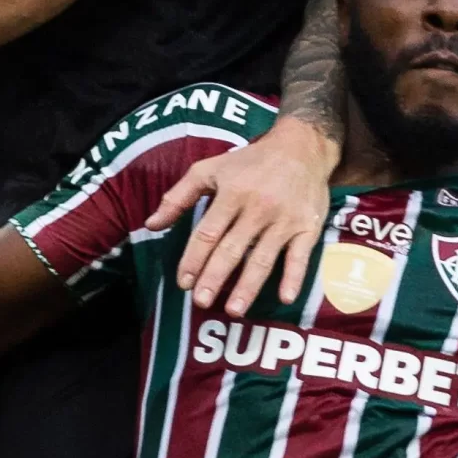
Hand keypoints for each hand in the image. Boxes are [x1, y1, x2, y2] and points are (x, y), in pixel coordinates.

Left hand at [145, 117, 339, 314]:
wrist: (301, 147)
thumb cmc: (250, 161)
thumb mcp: (209, 169)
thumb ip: (178, 197)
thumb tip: (151, 224)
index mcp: (231, 194)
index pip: (207, 232)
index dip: (193, 259)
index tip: (182, 283)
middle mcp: (257, 209)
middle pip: (232, 249)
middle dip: (215, 277)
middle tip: (200, 302)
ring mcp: (284, 220)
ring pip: (263, 258)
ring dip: (248, 286)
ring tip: (233, 310)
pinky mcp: (307, 228)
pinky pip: (300, 256)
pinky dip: (294, 276)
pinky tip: (285, 297)